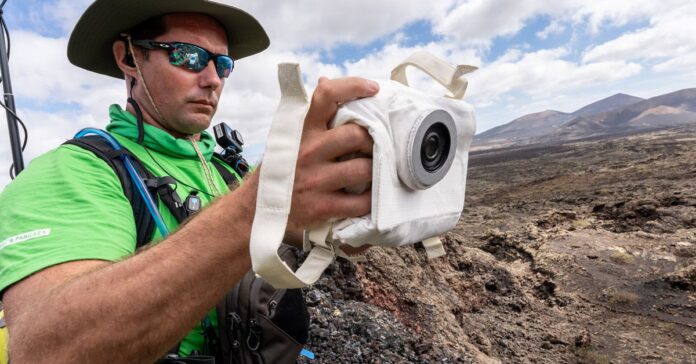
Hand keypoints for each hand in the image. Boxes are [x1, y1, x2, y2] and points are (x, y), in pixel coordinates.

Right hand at [287, 76, 378, 230]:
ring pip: (364, 169)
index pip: (326, 95)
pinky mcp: (322, 207)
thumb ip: (310, 113)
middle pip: (357, 135)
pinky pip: (360, 202)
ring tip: (375, 172)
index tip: (373, 89)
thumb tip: (325, 80)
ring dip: (376, 171)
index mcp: (301, 128)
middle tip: (376, 147)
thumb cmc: (280, 167)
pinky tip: (369, 196)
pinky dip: (371, 200)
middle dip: (374, 141)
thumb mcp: (287, 135)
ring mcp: (315, 180)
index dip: (354, 86)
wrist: (255, 209)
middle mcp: (308, 150)